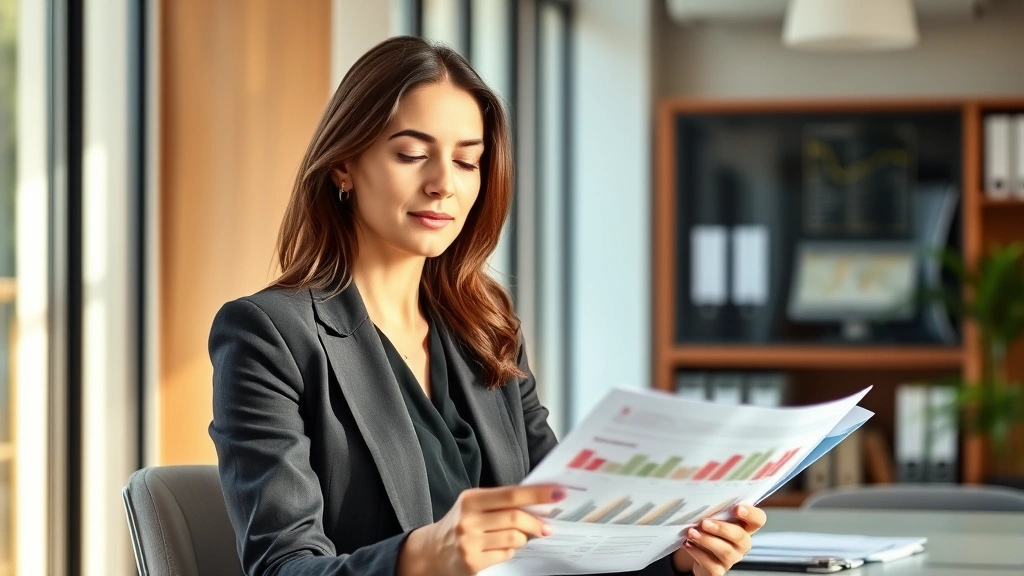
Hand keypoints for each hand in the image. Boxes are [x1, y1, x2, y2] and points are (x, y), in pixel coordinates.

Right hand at [398, 484, 564, 575]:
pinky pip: (505, 555)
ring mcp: (469, 542)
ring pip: (513, 539)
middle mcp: (468, 519)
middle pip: (515, 518)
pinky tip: (500, 549)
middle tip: (547, 526)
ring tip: (518, 537)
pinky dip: (509, 552)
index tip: (558, 493)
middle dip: (536, 522)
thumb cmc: (460, 523)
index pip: (511, 494)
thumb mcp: (474, 506)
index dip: (538, 494)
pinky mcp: (471, 562)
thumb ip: (502, 502)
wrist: (432, 551)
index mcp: (471, 499)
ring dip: (522, 539)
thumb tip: (539, 502)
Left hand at [671, 505, 766, 575]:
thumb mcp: (713, 517)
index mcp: (744, 527)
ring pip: (725, 551)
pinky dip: (697, 553)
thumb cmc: (708, 530)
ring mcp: (731, 558)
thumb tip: (702, 495)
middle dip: (721, 528)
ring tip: (692, 532)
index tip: (737, 508)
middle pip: (740, 536)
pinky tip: (688, 544)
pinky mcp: (718, 570)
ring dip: (706, 540)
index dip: (751, 514)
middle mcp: (741, 543)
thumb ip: (715, 509)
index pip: (758, 519)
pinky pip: (711, 564)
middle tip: (705, 522)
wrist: (698, 552)